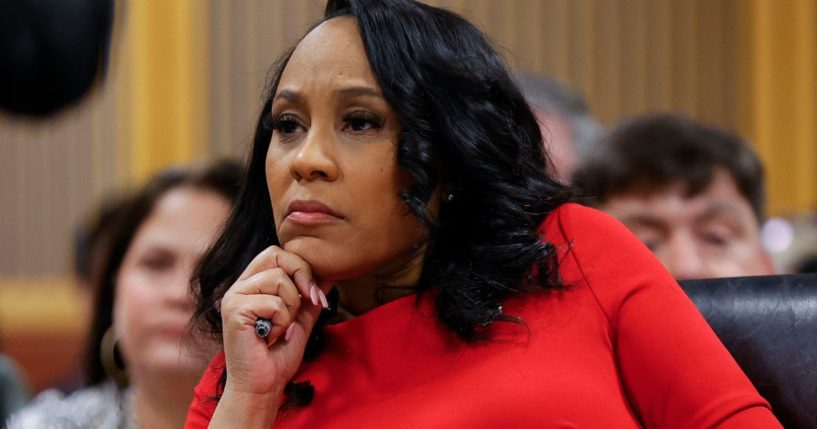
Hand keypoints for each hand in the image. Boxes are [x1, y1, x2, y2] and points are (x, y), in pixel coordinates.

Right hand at [218, 245, 329, 398]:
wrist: (263, 386)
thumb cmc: (278, 356)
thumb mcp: (301, 321)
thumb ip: (310, 298)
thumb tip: (329, 275)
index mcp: (253, 285)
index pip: (278, 253)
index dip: (302, 267)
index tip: (315, 296)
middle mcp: (240, 286)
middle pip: (276, 255)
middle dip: (301, 276)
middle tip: (308, 302)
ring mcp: (234, 297)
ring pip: (278, 280)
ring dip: (290, 308)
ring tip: (280, 328)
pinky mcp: (234, 310)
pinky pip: (273, 303)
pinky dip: (282, 322)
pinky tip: (271, 337)